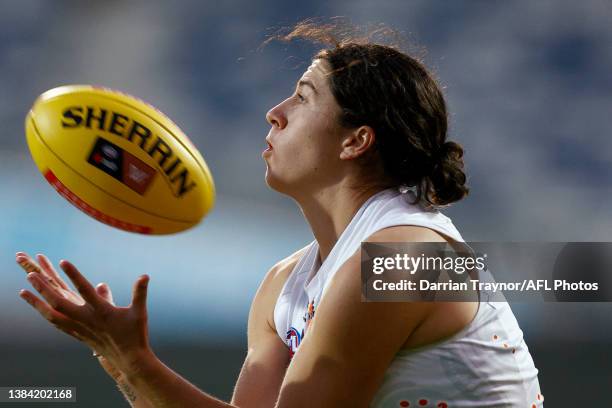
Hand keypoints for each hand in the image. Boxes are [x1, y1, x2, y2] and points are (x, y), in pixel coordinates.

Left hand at [17, 252, 152, 377]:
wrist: (129, 360)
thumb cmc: (135, 334)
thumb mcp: (140, 312)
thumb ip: (140, 292)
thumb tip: (145, 275)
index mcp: (102, 312)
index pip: (85, 290)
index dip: (75, 275)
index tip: (64, 261)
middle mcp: (87, 320)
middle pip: (60, 303)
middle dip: (44, 289)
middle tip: (31, 275)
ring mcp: (80, 328)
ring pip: (52, 315)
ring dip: (37, 303)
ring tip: (23, 291)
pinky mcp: (77, 334)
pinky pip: (56, 323)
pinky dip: (45, 313)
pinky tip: (38, 308)